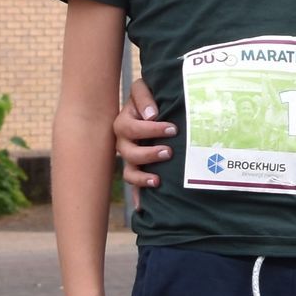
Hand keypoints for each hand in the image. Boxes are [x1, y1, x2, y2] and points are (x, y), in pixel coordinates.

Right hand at [115, 75, 171, 194]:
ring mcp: (130, 158)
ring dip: (143, 177)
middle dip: (149, 154)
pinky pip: (134, 186)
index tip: (172, 128)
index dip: (151, 130)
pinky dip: (139, 197)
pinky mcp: (138, 169)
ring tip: (159, 179)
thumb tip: (152, 115)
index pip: (132, 129)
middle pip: (129, 154)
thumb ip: (144, 96)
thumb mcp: (143, 88)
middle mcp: (123, 143)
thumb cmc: (148, 97)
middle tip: (169, 152)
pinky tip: (144, 207)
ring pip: (129, 173)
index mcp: (124, 123)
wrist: (151, 105)